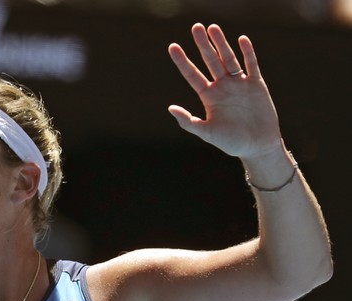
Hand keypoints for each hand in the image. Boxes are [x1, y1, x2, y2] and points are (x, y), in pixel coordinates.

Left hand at [168, 23, 281, 158]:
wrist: (257, 146)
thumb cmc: (231, 142)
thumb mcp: (207, 133)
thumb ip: (188, 121)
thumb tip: (170, 108)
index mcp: (208, 97)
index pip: (192, 75)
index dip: (182, 61)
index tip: (172, 46)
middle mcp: (222, 87)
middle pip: (210, 61)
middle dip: (203, 44)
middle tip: (196, 27)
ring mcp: (239, 84)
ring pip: (228, 59)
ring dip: (221, 43)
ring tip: (213, 28)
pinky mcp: (256, 85)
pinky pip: (251, 65)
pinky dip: (247, 53)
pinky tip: (241, 40)